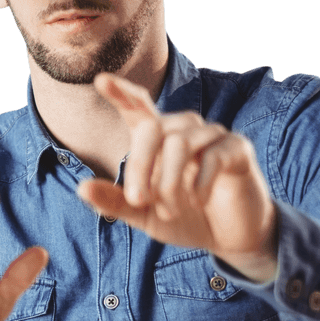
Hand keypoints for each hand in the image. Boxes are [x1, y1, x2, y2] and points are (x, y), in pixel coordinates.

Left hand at [77, 73, 278, 282]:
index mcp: (158, 141)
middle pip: (153, 128)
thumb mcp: (146, 215)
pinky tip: (198, 202)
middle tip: (138, 200)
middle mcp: (184, 130)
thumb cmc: (186, 219)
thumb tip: (82, 188)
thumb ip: (117, 202)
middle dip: (140, 165)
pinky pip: (213, 156)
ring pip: (180, 143)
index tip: (101, 81)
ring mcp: (213, 137)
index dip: (121, 93)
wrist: (228, 239)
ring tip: (170, 211)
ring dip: (170, 182)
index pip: (139, 108)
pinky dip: (200, 184)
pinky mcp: (238, 149)